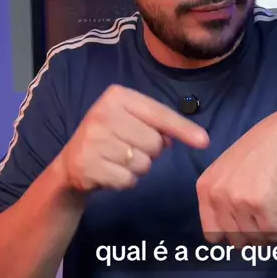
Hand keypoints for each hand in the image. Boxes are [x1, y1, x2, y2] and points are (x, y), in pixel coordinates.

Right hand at [58, 84, 208, 192]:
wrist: (71, 163)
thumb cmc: (110, 137)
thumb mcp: (131, 120)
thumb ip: (157, 124)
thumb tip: (183, 138)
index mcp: (117, 96)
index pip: (160, 114)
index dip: (184, 129)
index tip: (204, 141)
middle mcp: (103, 113)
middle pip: (155, 142)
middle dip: (151, 152)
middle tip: (130, 148)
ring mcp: (93, 139)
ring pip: (143, 163)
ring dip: (138, 168)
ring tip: (119, 160)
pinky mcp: (88, 165)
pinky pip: (128, 180)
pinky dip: (125, 181)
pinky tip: (110, 172)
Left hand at [196, 107, 276, 246]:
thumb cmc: (265, 150)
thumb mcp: (229, 170)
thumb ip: (222, 199)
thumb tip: (226, 237)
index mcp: (205, 188)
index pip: (212, 234)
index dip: (233, 232)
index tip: (247, 221)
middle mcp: (218, 196)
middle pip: (237, 241)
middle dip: (255, 231)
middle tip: (267, 207)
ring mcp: (240, 201)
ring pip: (258, 240)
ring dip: (272, 227)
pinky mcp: (264, 206)